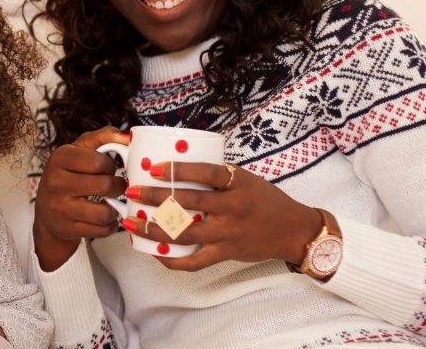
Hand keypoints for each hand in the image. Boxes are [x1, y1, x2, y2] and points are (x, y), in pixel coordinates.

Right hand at [32, 127, 130, 271]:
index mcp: (59, 158)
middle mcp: (56, 183)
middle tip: (116, 186)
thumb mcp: (80, 150)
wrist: (47, 210)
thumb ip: (104, 138)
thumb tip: (127, 137)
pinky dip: (110, 225)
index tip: (108, 168)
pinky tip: (106, 217)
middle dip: (118, 186)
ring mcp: (59, 208)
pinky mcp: (66, 228)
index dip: (111, 165)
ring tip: (112, 202)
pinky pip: (102, 230)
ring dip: (116, 209)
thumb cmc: (69, 174)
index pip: (99, 161)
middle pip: (105, 186)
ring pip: (105, 212)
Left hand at [122, 162, 324, 271]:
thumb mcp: (246, 179)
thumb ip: (217, 176)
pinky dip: (174, 261)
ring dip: (155, 229)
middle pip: (189, 202)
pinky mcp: (227, 252)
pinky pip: (196, 261)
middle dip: (155, 197)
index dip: (178, 169)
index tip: (153, 168)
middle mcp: (233, 207)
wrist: (293, 230)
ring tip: (133, 224)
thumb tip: (179, 165)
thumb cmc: (265, 200)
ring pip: (186, 233)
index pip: (206, 172)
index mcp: (238, 183)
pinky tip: (156, 254)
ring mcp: (229, 232)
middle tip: (132, 192)